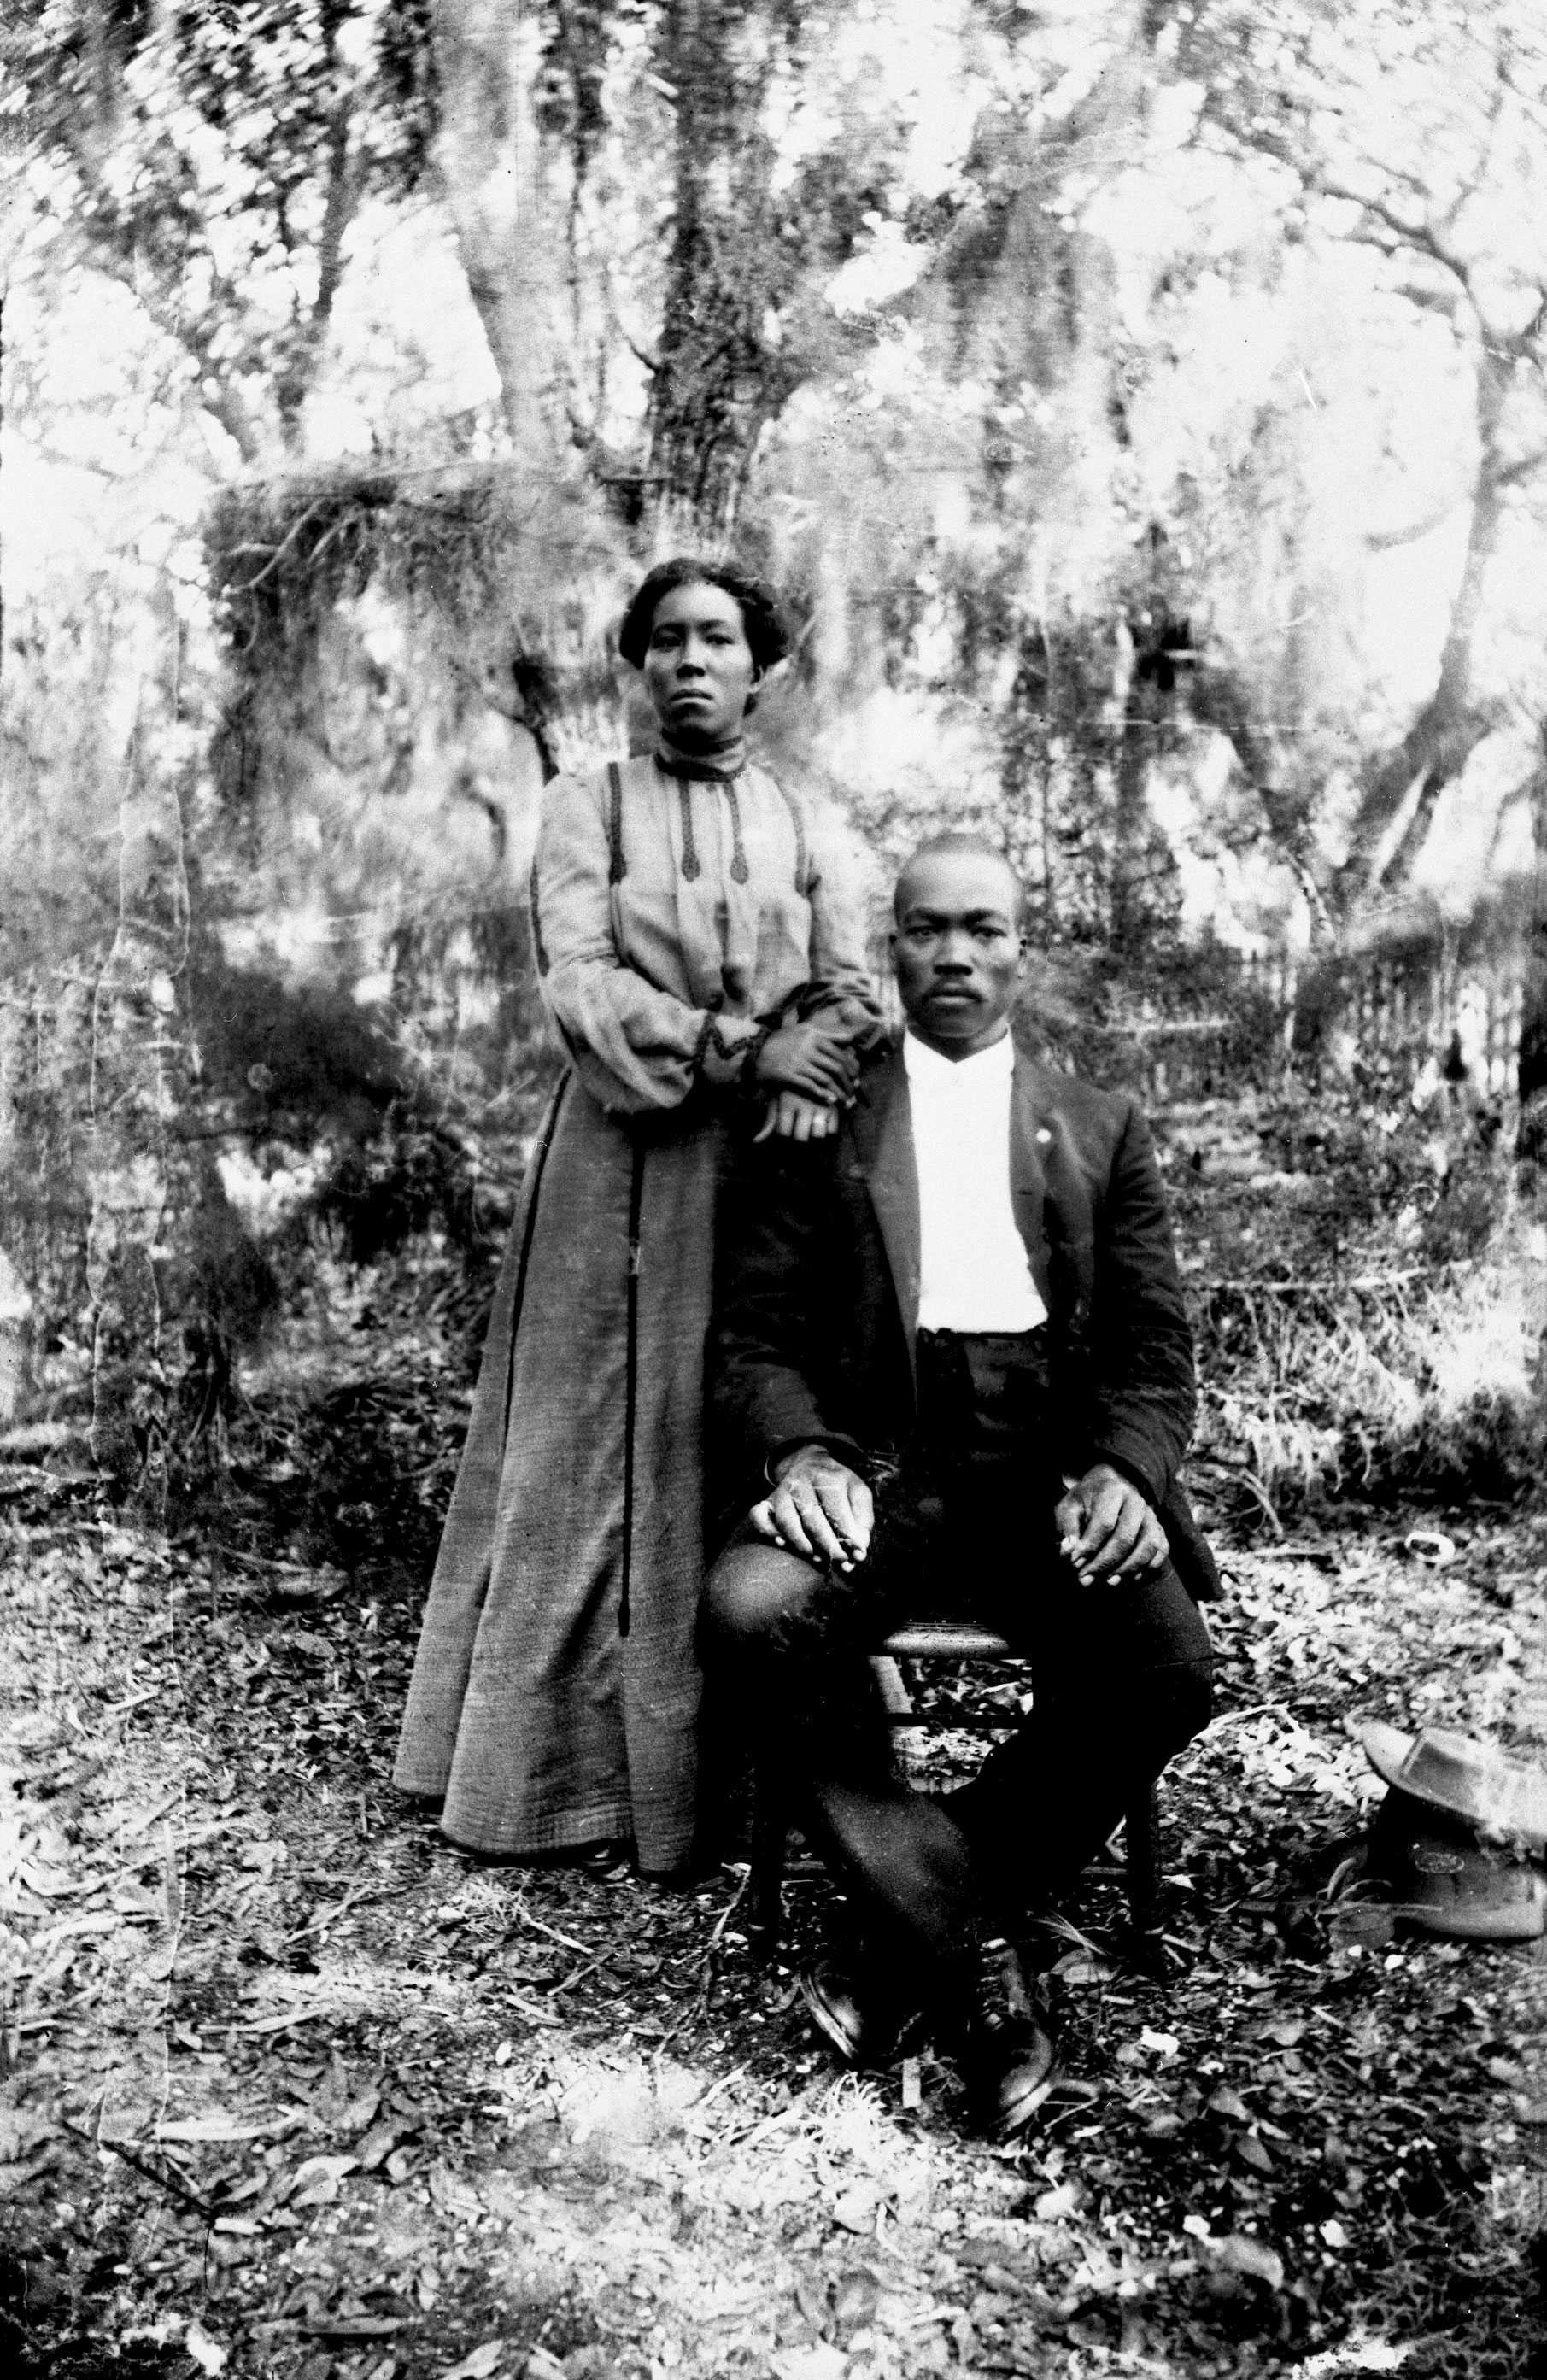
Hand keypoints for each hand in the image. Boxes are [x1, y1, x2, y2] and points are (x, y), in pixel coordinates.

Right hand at [750, 1445, 873, 1570]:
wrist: (809, 1463)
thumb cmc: (837, 1485)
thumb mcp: (857, 1492)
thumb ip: (863, 1518)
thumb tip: (859, 1549)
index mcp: (828, 1478)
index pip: (837, 1511)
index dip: (848, 1536)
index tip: (856, 1555)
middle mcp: (803, 1483)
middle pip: (813, 1519)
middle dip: (828, 1546)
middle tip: (839, 1562)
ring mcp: (782, 1491)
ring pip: (786, 1521)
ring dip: (801, 1544)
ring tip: (816, 1557)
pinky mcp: (767, 1500)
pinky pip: (758, 1517)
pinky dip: (768, 1532)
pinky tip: (781, 1544)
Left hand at [753, 1092, 841, 1143]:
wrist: (810, 1065)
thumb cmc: (789, 1086)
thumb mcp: (777, 1099)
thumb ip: (769, 1122)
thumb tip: (756, 1141)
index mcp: (787, 1102)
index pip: (783, 1132)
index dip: (783, 1133)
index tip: (784, 1126)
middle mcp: (805, 1105)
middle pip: (801, 1138)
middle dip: (798, 1137)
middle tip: (798, 1129)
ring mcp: (821, 1106)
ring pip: (819, 1135)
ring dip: (814, 1135)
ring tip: (811, 1127)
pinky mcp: (835, 1106)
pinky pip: (832, 1129)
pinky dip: (827, 1129)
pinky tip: (822, 1123)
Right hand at [754, 1020, 859, 1104]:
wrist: (756, 1050)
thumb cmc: (782, 1041)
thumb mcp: (805, 1030)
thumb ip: (829, 1034)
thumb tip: (852, 1038)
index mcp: (814, 1036)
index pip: (840, 1054)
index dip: (852, 1069)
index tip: (856, 1079)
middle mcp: (808, 1048)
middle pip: (836, 1068)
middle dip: (848, 1083)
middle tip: (854, 1093)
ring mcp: (798, 1061)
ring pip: (826, 1079)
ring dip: (839, 1093)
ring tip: (846, 1102)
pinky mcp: (789, 1074)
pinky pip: (811, 1086)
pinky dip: (823, 1095)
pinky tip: (830, 1101)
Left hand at [1054, 1464, 1168, 1585]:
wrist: (1108, 1490)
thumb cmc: (1085, 1503)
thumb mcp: (1069, 1508)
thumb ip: (1068, 1528)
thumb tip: (1070, 1550)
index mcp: (1112, 1491)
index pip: (1104, 1523)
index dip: (1089, 1546)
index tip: (1074, 1562)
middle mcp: (1136, 1501)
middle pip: (1126, 1538)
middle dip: (1105, 1562)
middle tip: (1087, 1577)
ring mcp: (1151, 1516)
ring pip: (1148, 1546)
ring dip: (1128, 1568)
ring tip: (1109, 1581)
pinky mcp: (1160, 1529)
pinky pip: (1161, 1551)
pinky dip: (1148, 1567)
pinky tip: (1129, 1577)